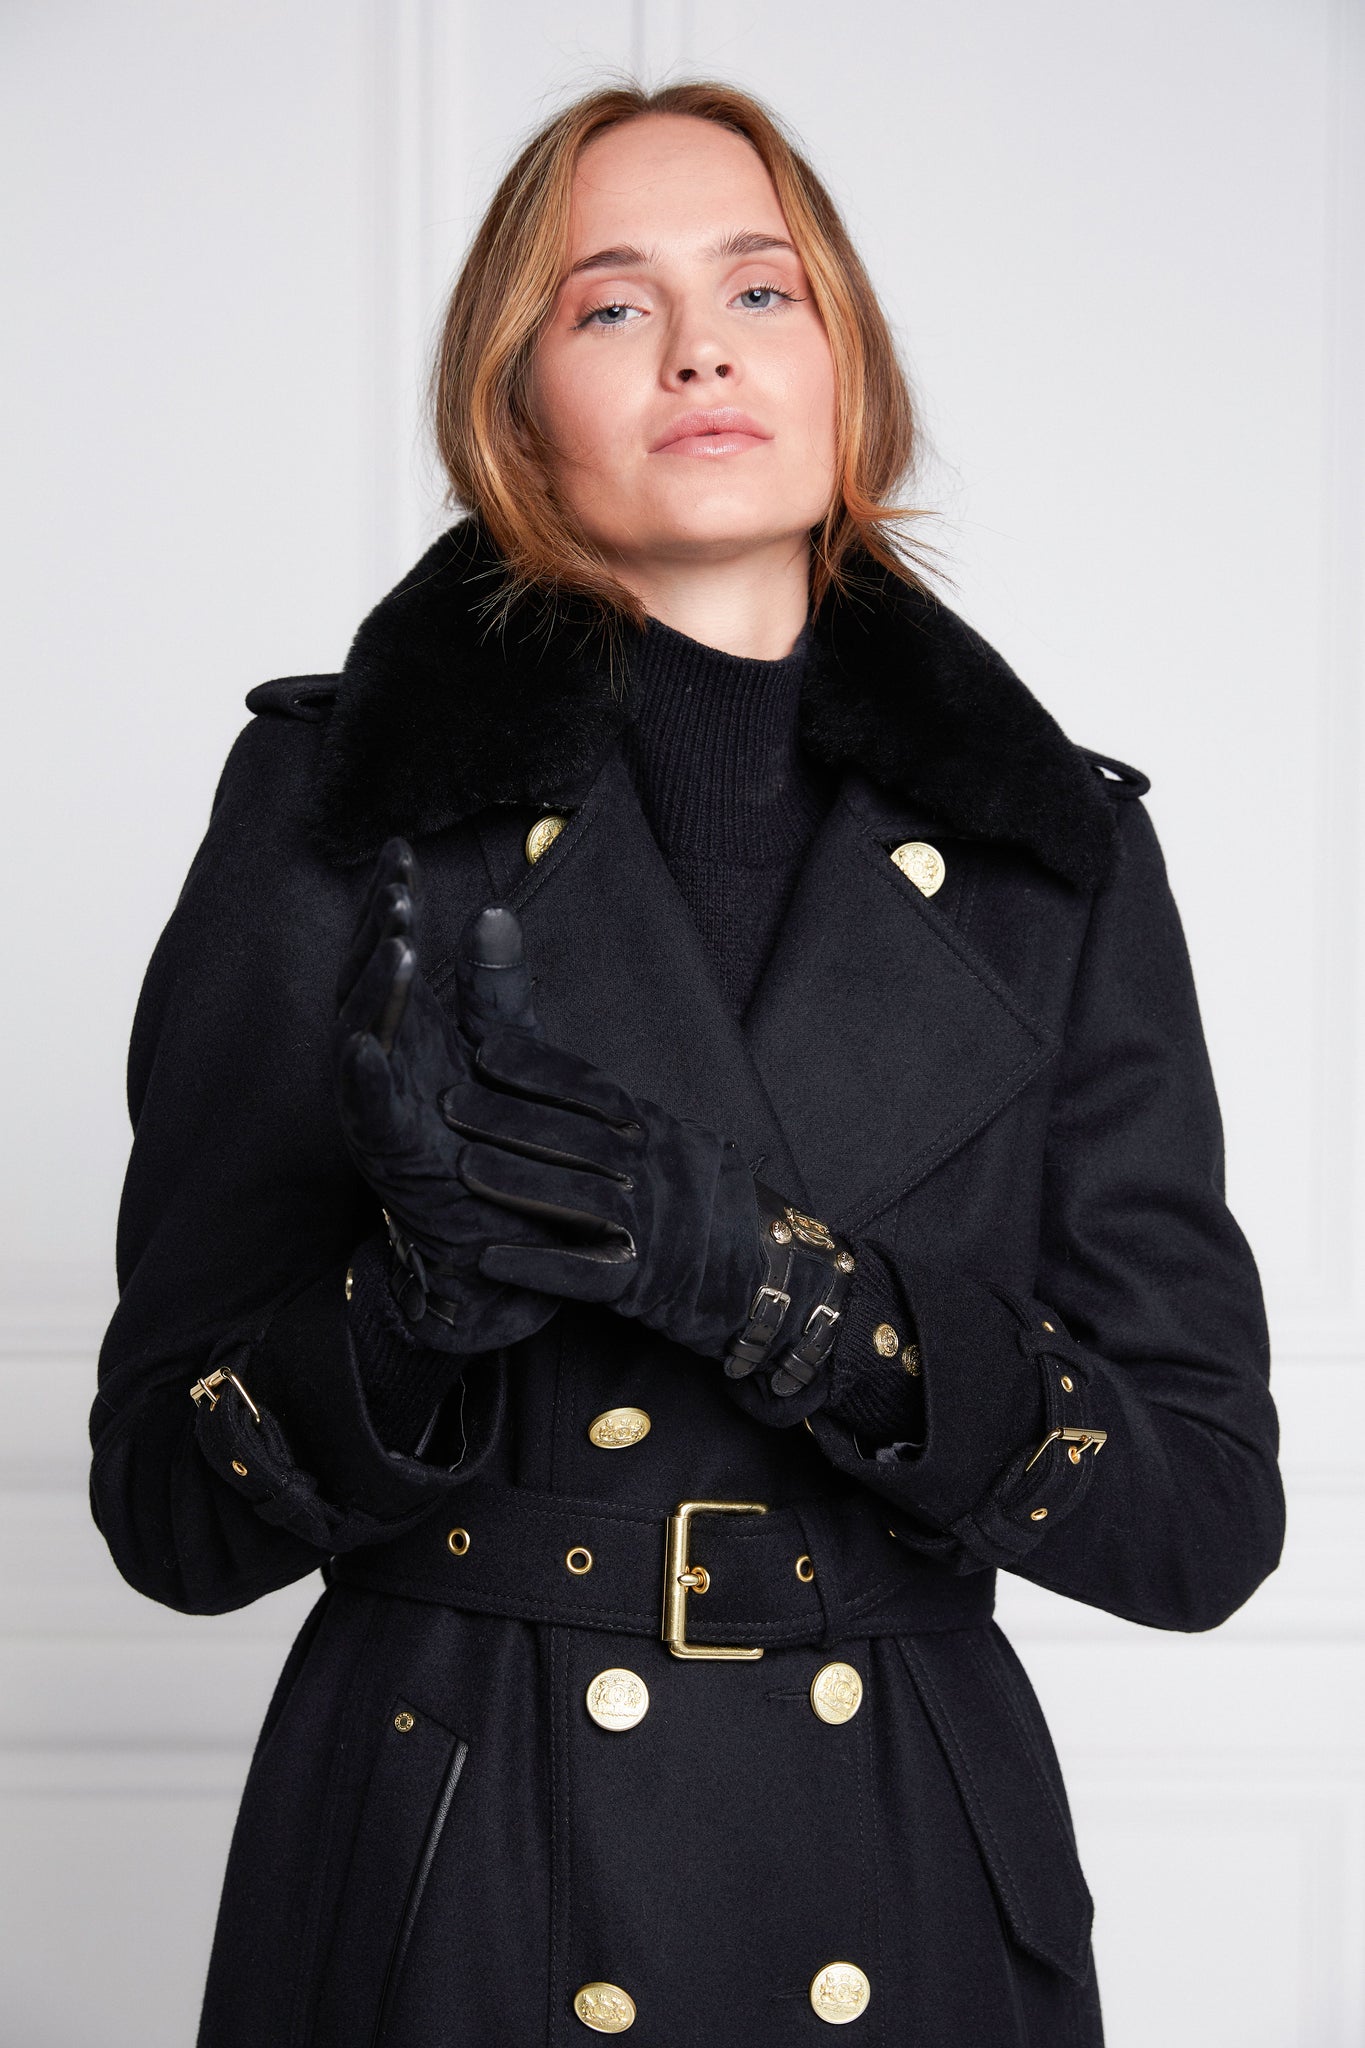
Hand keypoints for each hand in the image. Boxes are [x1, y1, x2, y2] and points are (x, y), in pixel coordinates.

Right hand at [331, 838, 562, 1352]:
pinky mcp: (386, 1156)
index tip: (400, 850)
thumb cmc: (502, 1146)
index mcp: (409, 1032)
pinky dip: (363, 1079)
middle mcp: (383, 1063)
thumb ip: (499, 988)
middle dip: (380, 932)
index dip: (391, 903)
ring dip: (376, 989)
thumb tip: (493, 909)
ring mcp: (377, 1108)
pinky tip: (365, 1043)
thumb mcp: (508, 1053)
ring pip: (362, 1035)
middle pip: (368, 982)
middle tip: (397, 885)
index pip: (390, 953)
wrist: (503, 1248)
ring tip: (398, 944)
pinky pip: (365, 1113)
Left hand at [437, 1016, 765, 1362]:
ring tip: (463, 1168)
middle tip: (452, 1104)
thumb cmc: (705, 1209)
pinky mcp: (646, 1284)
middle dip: (511, 1118)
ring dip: (519, 1183)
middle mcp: (659, 1170)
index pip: (594, 1089)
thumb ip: (620, 1121)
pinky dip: (538, 1266)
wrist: (770, 1280)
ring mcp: (655, 1227)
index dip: (539, 1069)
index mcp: (658, 1130)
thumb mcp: (673, 1146)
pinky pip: (586, 1274)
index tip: (486, 1052)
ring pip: (581, 1198)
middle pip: (578, 1136)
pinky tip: (488, 1258)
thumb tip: (552, 1083)